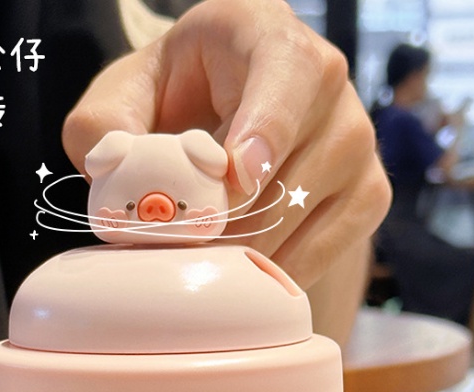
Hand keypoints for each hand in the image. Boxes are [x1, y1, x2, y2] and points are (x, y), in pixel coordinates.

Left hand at [62, 0, 390, 342]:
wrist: (225, 128)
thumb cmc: (175, 105)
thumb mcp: (125, 98)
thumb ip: (105, 126)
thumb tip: (114, 169)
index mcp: (268, 37)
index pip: (287, 76)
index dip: (264, 130)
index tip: (236, 177)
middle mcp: (328, 82)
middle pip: (296, 163)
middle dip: (231, 219)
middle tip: (182, 248)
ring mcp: (356, 140)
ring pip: (306, 213)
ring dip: (246, 250)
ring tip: (202, 259)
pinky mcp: (368, 193)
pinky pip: (327, 250)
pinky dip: (277, 272)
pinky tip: (241, 273)